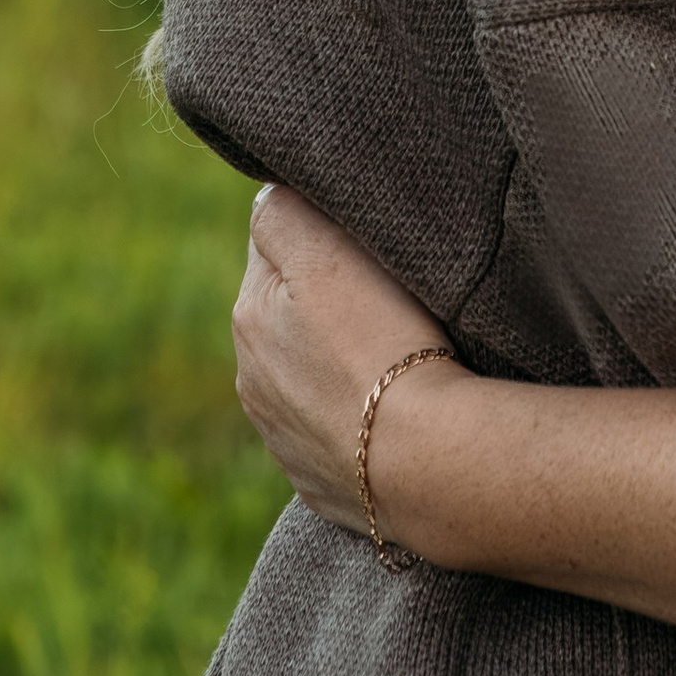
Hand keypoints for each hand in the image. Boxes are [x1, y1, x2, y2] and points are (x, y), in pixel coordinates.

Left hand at [233, 184, 452, 539]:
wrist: (426, 459)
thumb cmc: (385, 344)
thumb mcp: (329, 253)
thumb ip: (284, 213)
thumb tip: (268, 196)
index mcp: (249, 315)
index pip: (274, 240)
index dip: (322, 231)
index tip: (366, 243)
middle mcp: (251, 379)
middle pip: (289, 308)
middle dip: (326, 296)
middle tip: (387, 297)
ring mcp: (282, 437)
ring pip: (308, 370)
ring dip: (337, 357)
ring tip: (394, 356)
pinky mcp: (317, 479)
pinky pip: (332, 427)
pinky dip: (353, 411)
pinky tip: (389, 409)